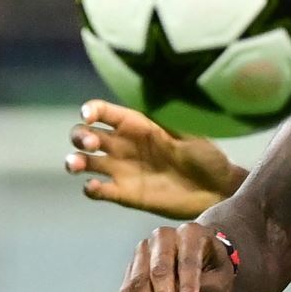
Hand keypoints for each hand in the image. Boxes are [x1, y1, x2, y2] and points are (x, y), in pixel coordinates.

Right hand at [65, 99, 242, 219]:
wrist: (216, 191)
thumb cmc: (207, 157)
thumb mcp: (192, 133)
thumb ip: (170, 118)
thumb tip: (155, 98)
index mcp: (138, 125)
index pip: (105, 112)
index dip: (91, 110)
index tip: (89, 115)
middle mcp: (123, 145)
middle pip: (84, 135)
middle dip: (80, 136)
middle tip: (92, 143)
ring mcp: (121, 170)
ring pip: (84, 162)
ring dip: (74, 161)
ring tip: (77, 165)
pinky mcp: (124, 194)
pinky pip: (98, 190)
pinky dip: (90, 188)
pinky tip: (95, 186)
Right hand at [117, 223, 237, 291]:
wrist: (202, 266)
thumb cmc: (215, 272)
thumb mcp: (221, 280)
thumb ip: (205, 289)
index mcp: (191, 233)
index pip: (187, 261)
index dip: (187, 286)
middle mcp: (162, 237)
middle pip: (158, 273)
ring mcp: (142, 252)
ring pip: (137, 288)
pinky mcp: (130, 271)